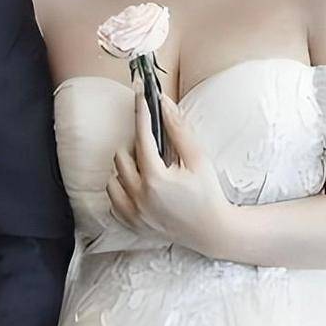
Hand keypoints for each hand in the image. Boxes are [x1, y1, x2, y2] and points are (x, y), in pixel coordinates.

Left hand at [106, 92, 230, 254]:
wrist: (213, 231)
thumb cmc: (208, 193)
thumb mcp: (198, 159)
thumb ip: (179, 130)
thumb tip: (164, 103)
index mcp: (156, 180)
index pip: (142, 138)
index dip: (141, 113)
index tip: (139, 95)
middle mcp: (139, 197)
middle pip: (121, 158)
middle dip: (134, 146)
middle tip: (152, 146)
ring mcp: (133, 214)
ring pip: (112, 180)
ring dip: (125, 169)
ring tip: (145, 168)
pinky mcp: (132, 225)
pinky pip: (113, 202)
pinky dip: (121, 191)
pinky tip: (138, 187)